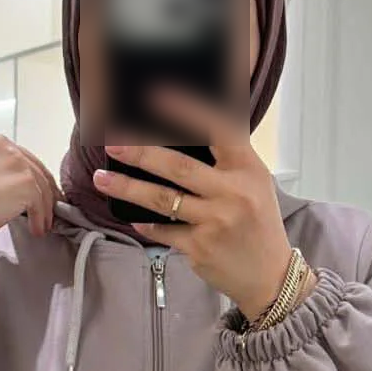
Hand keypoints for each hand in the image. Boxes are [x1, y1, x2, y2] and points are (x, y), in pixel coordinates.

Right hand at [0, 133, 63, 239]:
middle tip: (47, 209)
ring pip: (42, 187)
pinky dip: (40, 218)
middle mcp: (5, 146)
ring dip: (44, 209)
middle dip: (44, 193)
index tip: (37, 193)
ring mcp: (17, 163)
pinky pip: (41, 203)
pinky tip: (36, 228)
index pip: (22, 158)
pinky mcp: (25, 182)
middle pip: (37, 170)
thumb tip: (14, 188)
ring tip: (41, 224)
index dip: (32, 178)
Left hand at [91, 86, 316, 318]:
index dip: (184, 110)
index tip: (154, 96)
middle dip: (139, 153)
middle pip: (177, 166)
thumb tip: (179, 136)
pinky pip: (162, 230)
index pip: (215, 129)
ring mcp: (216, 221)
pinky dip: (146, 224)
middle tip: (112, 143)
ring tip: (101, 178)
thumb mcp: (254, 183)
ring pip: (162, 199)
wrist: (270, 275)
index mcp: (248, 168)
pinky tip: (133, 219)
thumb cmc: (257, 222)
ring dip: (127, 188)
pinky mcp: (199, 247)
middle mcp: (233, 192)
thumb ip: (224, 161)